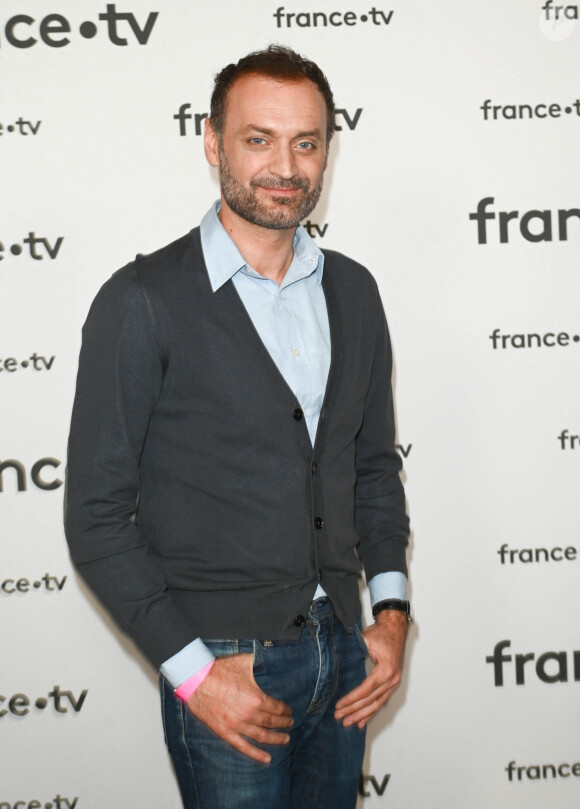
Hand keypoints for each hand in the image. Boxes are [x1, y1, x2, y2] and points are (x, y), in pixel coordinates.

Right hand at [186, 652, 292, 763]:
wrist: (196, 680)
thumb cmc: (219, 670)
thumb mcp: (245, 662)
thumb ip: (259, 663)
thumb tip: (269, 658)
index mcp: (256, 698)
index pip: (277, 707)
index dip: (285, 710)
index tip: (289, 711)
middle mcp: (249, 714)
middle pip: (272, 723)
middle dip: (284, 724)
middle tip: (290, 724)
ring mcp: (237, 726)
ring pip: (262, 737)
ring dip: (276, 739)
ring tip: (285, 740)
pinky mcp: (225, 732)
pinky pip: (243, 747)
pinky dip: (256, 754)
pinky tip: (267, 759)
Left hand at [334, 610, 406, 729]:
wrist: (394, 626)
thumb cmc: (381, 632)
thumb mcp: (365, 641)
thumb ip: (354, 654)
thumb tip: (336, 666)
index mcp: (386, 671)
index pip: (365, 690)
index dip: (352, 699)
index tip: (339, 706)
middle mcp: (392, 679)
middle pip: (371, 701)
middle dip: (354, 711)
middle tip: (340, 718)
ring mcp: (394, 682)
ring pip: (377, 704)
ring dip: (363, 715)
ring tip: (349, 723)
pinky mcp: (392, 682)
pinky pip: (381, 700)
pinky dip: (372, 711)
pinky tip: (363, 721)